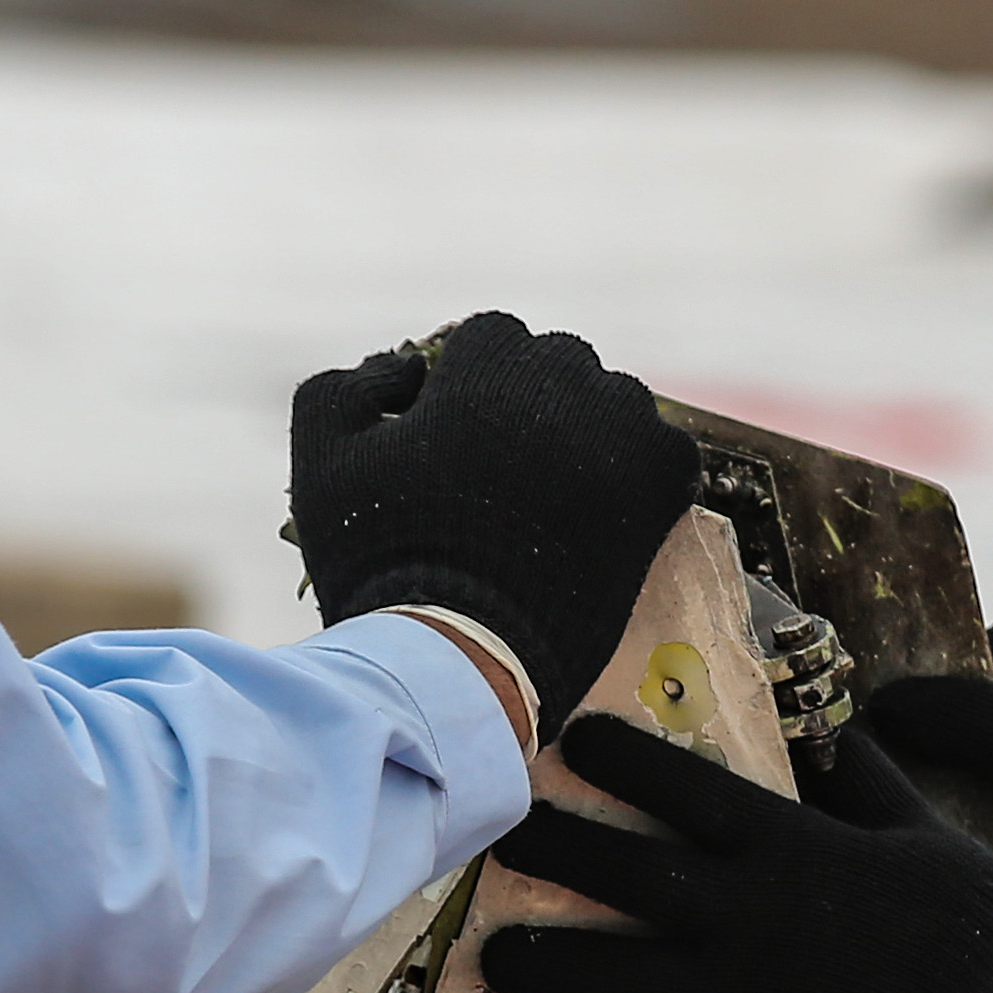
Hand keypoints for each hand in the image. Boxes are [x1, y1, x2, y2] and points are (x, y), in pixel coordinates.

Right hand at [290, 313, 700, 735]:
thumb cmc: (384, 560)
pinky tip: (609, 509)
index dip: (473, 382)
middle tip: (509, 468)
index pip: (492, 337)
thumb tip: (404, 368)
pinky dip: (644, 472)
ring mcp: (617, 436)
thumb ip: (346, 388)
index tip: (464, 430)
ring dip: (591, 432)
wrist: (458, 655)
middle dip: (533, 401)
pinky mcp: (657, 489)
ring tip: (557, 493)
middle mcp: (559, 386)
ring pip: (616, 403)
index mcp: (484, 370)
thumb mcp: (323, 462)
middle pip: (557, 364)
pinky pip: (669, 452)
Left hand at [481, 719, 992, 992]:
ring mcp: (738, 984)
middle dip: (550, 853)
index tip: (568, 742)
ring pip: (614, 967)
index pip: (684, 786)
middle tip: (492, 838)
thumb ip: (859, 773)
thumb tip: (825, 724)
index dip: (617, 760)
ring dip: (543, 959)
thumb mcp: (918, 824)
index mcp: (791, 842)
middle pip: (624, 871)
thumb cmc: (969, 915)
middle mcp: (748, 909)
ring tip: (489, 954)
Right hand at [862, 619, 992, 907]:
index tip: (848, 769)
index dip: (877, 721)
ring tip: (928, 842)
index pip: (912, 676)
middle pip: (926, 728)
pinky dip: (978, 831)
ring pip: (952, 773)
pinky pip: (985, 805)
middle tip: (892, 816)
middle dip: (910, 772)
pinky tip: (970, 856)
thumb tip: (878, 704)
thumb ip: (965, 719)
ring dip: (943, 808)